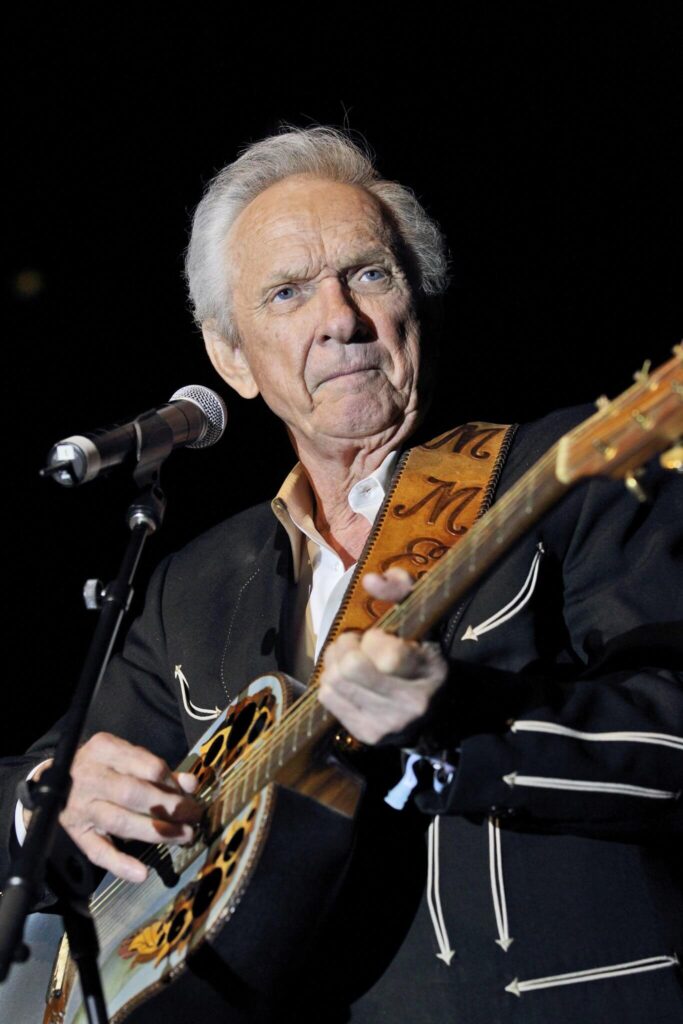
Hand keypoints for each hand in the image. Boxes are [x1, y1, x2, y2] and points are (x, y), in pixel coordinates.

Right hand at [56, 733, 201, 882]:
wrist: (57, 779)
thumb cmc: (104, 766)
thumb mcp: (128, 756)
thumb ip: (159, 770)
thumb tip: (191, 784)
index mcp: (105, 749)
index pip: (148, 767)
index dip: (172, 783)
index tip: (188, 794)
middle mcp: (90, 777)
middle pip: (134, 794)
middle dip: (169, 808)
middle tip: (193, 817)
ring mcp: (81, 807)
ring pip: (120, 822)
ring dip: (157, 833)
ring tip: (183, 836)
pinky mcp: (77, 833)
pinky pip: (98, 852)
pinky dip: (120, 864)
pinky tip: (142, 873)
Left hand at [318, 568, 447, 743]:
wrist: (430, 708)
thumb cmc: (419, 654)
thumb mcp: (419, 618)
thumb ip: (400, 590)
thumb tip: (370, 579)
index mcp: (430, 671)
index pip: (388, 656)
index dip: (374, 639)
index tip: (381, 636)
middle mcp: (411, 704)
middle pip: (351, 668)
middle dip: (346, 646)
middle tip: (356, 642)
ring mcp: (388, 724)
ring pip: (335, 681)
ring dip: (335, 662)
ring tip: (350, 658)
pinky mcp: (366, 735)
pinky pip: (327, 698)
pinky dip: (330, 681)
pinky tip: (346, 678)